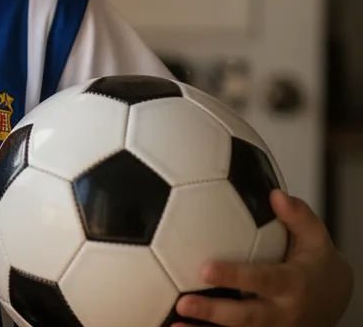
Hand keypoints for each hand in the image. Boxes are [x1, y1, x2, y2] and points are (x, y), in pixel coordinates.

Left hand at [173, 189, 353, 326]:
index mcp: (293, 285)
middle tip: (184, 302)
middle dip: (215, 311)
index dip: (235, 276)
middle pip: (246, 316)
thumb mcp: (317, 238)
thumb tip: (277, 195)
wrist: (333, 300)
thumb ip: (298, 216)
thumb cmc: (316, 264)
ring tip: (175, 322)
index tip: (205, 268)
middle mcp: (281, 312)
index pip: (263, 281)